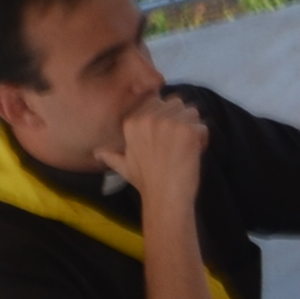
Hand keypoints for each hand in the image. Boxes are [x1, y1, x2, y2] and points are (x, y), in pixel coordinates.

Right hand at [96, 87, 208, 211]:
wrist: (165, 198)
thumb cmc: (146, 183)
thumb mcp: (124, 166)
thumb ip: (112, 155)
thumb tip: (97, 152)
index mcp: (132, 121)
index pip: (156, 100)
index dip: (165, 116)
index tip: (165, 136)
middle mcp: (148, 117)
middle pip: (175, 104)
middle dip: (180, 120)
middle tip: (176, 144)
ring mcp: (169, 122)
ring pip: (191, 112)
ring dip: (192, 128)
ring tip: (185, 149)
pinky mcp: (187, 130)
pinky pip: (202, 126)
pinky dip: (202, 139)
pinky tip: (193, 153)